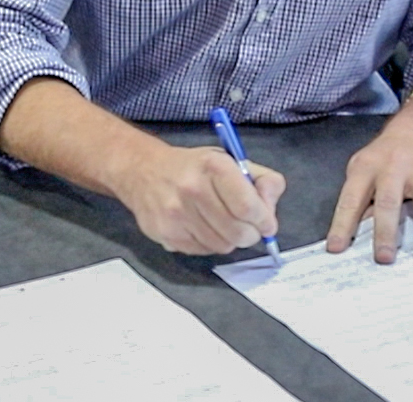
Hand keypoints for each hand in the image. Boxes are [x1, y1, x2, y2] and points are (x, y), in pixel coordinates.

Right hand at [115, 145, 284, 254]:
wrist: (143, 171)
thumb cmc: (195, 167)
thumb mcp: (232, 161)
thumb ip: (263, 181)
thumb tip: (270, 210)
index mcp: (213, 166)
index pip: (247, 206)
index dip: (264, 220)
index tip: (266, 223)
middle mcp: (192, 189)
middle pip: (238, 232)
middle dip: (250, 234)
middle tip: (248, 228)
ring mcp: (175, 214)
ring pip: (222, 246)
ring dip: (230, 239)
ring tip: (223, 223)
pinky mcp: (165, 234)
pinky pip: (203, 251)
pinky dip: (210, 244)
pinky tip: (203, 227)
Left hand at [325, 125, 412, 263]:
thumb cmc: (383, 158)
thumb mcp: (363, 169)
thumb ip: (360, 199)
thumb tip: (357, 237)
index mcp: (367, 167)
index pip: (351, 199)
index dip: (342, 225)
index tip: (335, 249)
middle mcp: (394, 167)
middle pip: (389, 201)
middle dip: (386, 231)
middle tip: (384, 258)